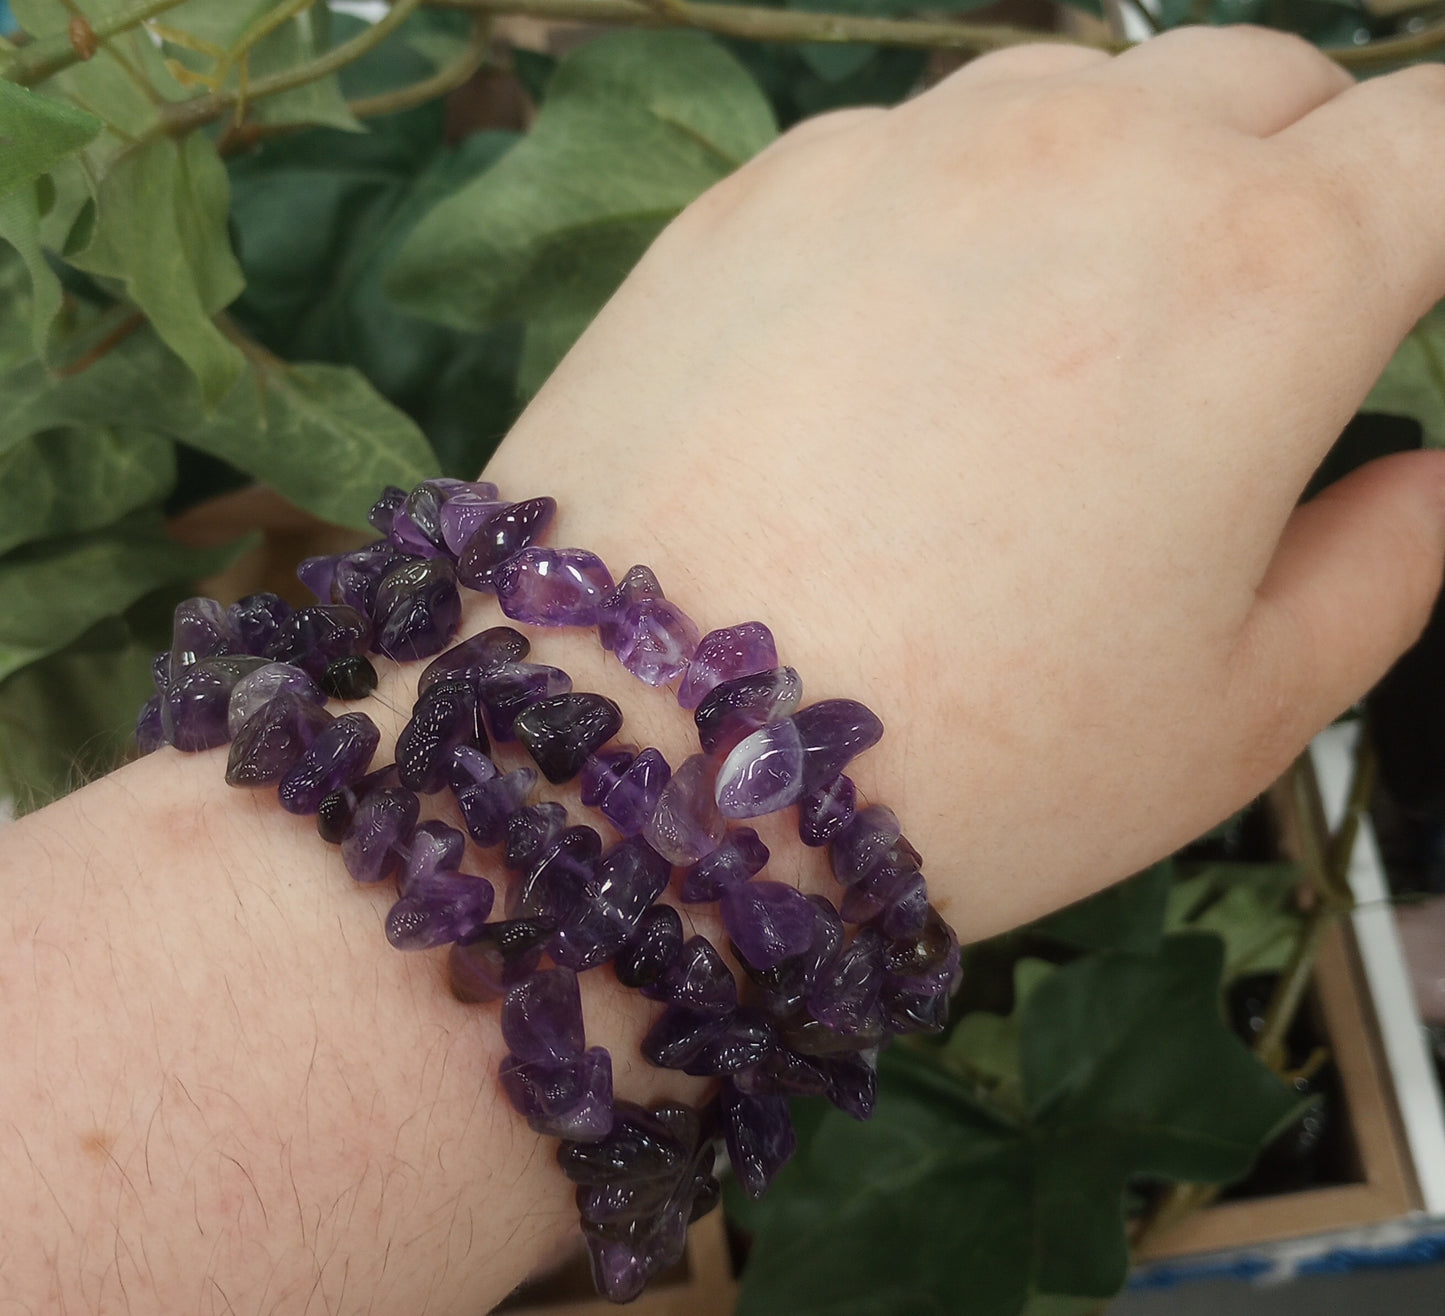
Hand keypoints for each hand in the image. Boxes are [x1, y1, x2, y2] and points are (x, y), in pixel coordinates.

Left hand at [489, 25, 1444, 932]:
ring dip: (1121, 180)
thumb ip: (1383, 572)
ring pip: (1081, 97)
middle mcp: (1088, 160)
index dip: (1442, 213)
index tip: (1404, 298)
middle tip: (1243, 338)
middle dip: (1298, 181)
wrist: (649, 752)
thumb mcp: (1235, 714)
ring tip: (1065, 347)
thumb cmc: (966, 760)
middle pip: (1265, 89)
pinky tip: (896, 357)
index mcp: (1265, 272)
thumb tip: (1428, 480)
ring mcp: (902, 154)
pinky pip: (906, 148)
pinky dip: (951, 212)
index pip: (1439, 141)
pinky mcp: (758, 193)